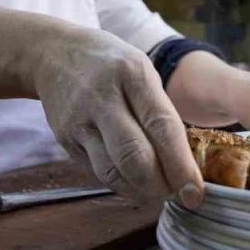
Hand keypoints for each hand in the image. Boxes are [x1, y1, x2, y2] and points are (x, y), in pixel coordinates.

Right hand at [31, 27, 200, 207]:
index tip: (195, 192)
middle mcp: (102, 97)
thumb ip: (160, 111)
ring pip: (112, 172)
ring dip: (141, 192)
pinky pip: (97, 171)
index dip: (180, 165)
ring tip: (159, 194)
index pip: (161, 126)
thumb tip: (184, 162)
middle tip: (180, 196)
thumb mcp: (141, 71)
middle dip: (161, 186)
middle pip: (134, 156)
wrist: (54, 53)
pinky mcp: (65, 140)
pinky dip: (121, 184)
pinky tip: (135, 184)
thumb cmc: (111, 65)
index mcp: (132, 74)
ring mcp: (79, 121)